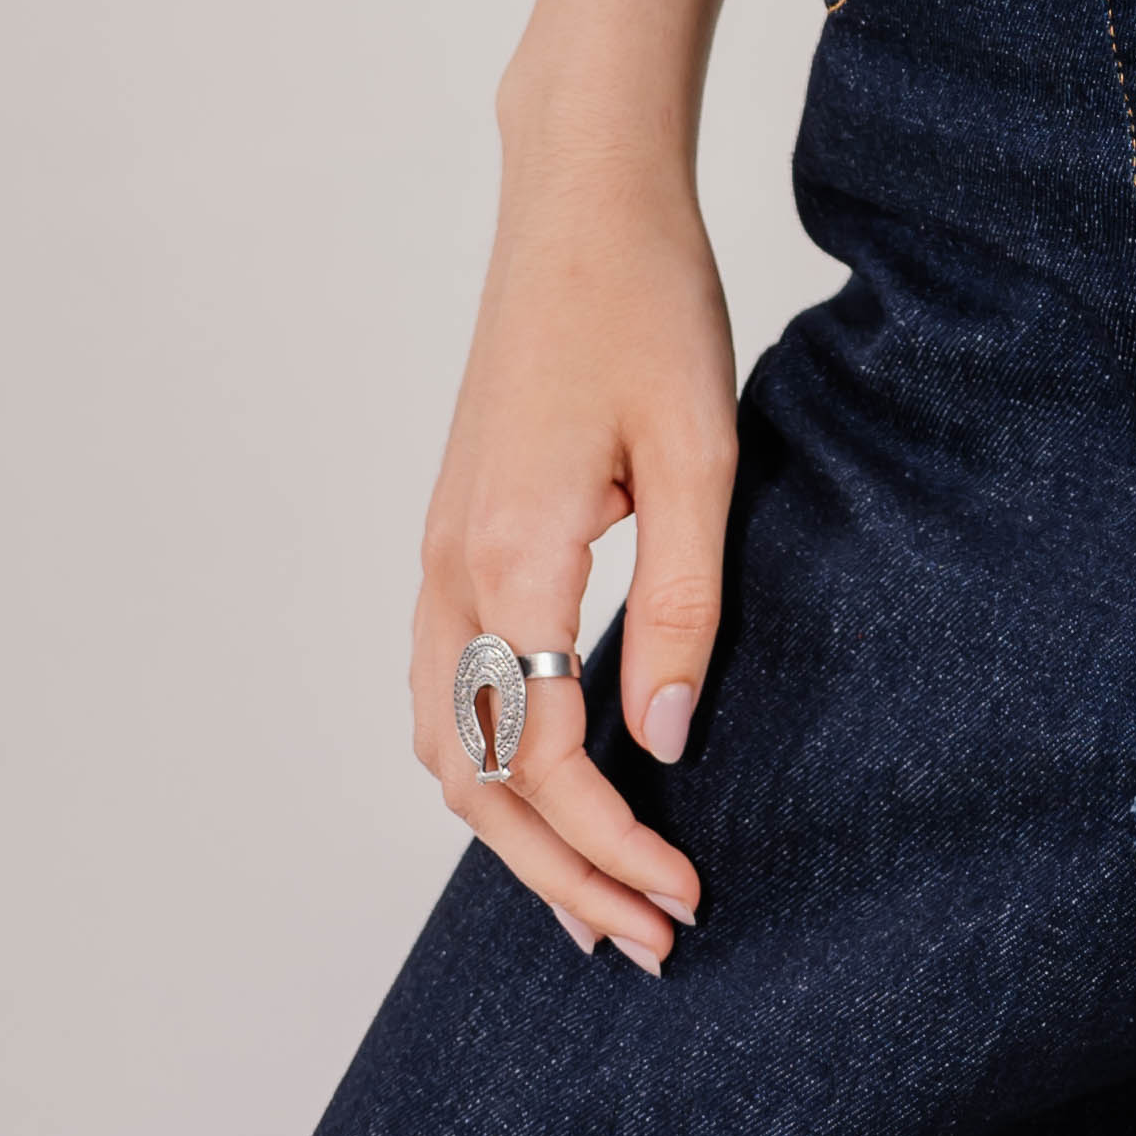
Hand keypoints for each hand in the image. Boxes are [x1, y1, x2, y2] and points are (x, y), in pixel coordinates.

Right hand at [407, 135, 736, 968]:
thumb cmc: (648, 300)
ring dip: (511, 833)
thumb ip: (682, 601)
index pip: (540, 759)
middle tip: (645, 939)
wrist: (579, 197)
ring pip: (441, 743)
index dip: (612, 844)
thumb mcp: (698, 450)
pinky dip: (483, 764)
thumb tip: (665, 743)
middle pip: (472, 780)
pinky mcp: (451, 530)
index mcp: (509, 554)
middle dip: (557, 875)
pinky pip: (441, 688)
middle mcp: (449, 568)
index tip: (684, 895)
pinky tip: (544, 786)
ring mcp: (437, 550)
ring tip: (596, 894)